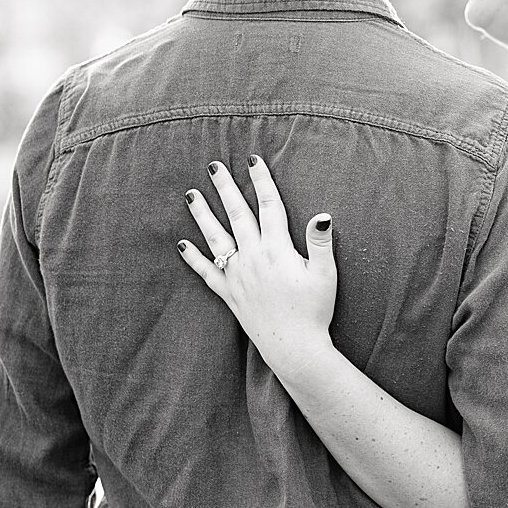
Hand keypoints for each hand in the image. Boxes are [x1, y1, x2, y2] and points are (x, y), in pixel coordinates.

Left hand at [176, 155, 338, 381]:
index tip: (253, 159)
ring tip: (190, 195)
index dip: (261, 180)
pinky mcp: (229, 294)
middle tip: (213, 166)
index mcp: (277, 249)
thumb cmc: (314, 310)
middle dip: (225, 188)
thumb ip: (321, 243)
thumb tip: (322, 215)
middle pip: (237, 215)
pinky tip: (182, 244)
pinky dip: (193, 257)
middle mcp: (252, 258)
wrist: (294, 347)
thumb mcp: (326, 275)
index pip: (268, 205)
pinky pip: (207, 272)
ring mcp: (237, 276)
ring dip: (202, 215)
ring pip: (216, 238)